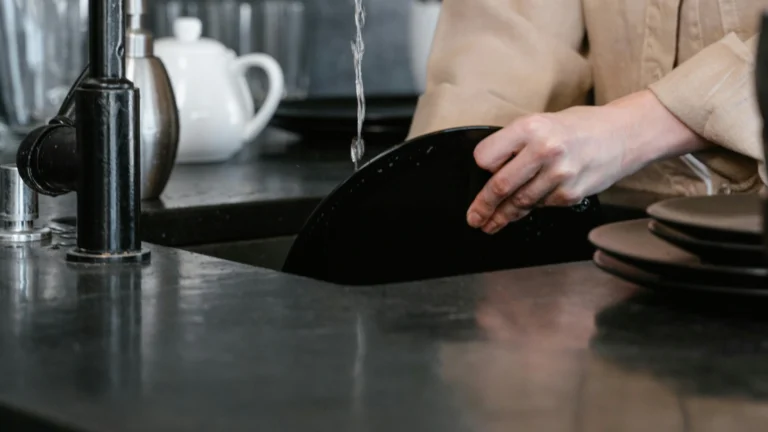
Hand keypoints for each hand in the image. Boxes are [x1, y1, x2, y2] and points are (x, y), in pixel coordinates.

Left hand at [467, 90, 707, 233]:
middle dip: (483, 206)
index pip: (487, 156)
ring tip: (491, 224)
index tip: (479, 174)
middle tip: (474, 218)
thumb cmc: (579, 127)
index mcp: (530, 127)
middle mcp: (544, 150)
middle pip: (500, 186)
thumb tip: (489, 172)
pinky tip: (529, 206)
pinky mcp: (571, 194)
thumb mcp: (542, 122)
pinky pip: (542, 205)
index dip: (481, 167)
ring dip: (503, 216)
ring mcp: (559, 175)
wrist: (623, 134)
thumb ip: (516, 144)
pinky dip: (533, 206)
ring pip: (520, 202)